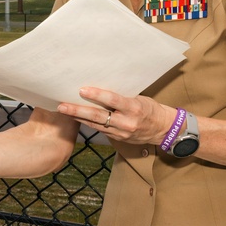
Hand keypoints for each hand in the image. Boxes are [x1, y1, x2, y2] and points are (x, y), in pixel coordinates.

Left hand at [57, 87, 174, 145]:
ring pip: (95, 125)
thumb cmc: (150, 109)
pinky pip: (100, 130)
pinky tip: (77, 118)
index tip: (82, 90)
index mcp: (134, 108)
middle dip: (78, 111)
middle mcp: (126, 122)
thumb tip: (101, 86)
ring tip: (64, 111)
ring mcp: (121, 132)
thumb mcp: (139, 98)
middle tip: (62, 106)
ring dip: (78, 118)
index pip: (113, 100)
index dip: (97, 95)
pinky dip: (87, 123)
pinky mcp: (118, 138)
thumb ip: (121, 96)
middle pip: (98, 116)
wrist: (163, 129)